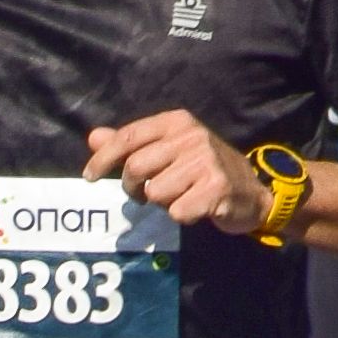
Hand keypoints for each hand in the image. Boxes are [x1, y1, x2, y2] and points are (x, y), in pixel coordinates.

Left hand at [84, 110, 252, 225]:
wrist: (248, 191)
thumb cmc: (201, 170)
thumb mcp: (167, 150)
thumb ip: (130, 144)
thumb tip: (93, 137)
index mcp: (177, 122)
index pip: (128, 136)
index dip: (103, 158)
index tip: (89, 176)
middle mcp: (191, 136)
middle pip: (135, 167)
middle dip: (132, 188)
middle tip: (144, 195)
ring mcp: (205, 161)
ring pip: (154, 192)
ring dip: (161, 203)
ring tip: (179, 196)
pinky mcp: (215, 188)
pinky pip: (176, 211)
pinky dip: (180, 215)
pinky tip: (195, 207)